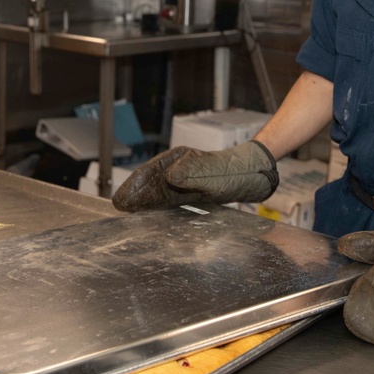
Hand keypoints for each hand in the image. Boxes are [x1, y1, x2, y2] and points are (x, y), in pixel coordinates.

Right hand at [112, 140, 278, 211]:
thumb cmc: (235, 171)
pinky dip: (156, 205)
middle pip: (150, 182)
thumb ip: (192, 174)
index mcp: (179, 160)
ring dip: (142, 201)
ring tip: (127, 211)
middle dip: (134, 193)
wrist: (255, 174)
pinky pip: (168, 199)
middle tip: (118, 206)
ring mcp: (183, 181)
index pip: (150, 172)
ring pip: (157, 191)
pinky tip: (149, 213)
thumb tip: (169, 177)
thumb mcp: (214, 173)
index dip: (134, 185)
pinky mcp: (191, 192)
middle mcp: (178, 169)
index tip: (121, 198)